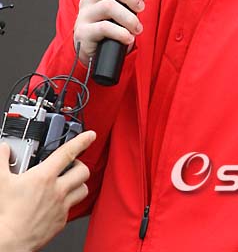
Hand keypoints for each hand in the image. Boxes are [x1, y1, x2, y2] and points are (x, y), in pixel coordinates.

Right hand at [0, 130, 95, 251]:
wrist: (10, 242)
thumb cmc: (6, 215)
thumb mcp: (1, 181)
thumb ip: (2, 160)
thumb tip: (4, 149)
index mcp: (44, 177)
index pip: (68, 153)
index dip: (82, 141)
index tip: (90, 135)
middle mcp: (57, 190)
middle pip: (83, 171)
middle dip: (80, 164)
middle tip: (72, 164)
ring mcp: (61, 206)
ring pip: (83, 189)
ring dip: (79, 183)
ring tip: (70, 182)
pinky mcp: (61, 221)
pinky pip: (72, 208)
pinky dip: (69, 202)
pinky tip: (59, 202)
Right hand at [74, 0, 151, 64]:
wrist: (94, 54)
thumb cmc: (110, 28)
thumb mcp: (123, 10)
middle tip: (141, 7)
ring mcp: (84, 15)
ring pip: (108, 6)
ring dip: (129, 18)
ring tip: (137, 29)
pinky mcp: (83, 32)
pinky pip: (104, 27)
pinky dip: (121, 33)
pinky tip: (127, 38)